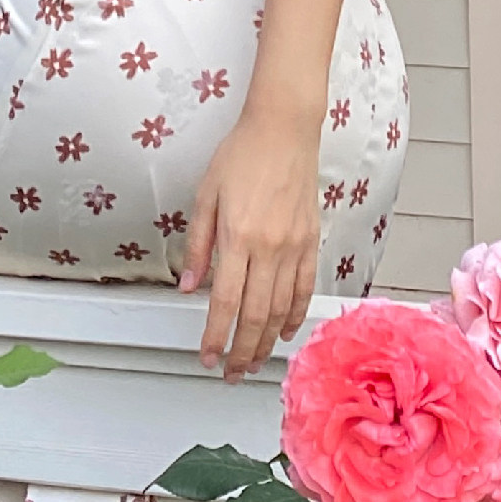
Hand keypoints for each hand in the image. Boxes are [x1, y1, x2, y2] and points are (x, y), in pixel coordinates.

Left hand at [178, 113, 320, 380]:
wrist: (284, 130)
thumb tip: (189, 286)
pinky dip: (294, 315)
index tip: (207, 356)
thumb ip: (197, 244)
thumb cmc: (241, 155)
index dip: (215, 336)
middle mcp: (269, 246)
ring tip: (253, 362)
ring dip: (266, 342)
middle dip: (241, 350)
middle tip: (230, 372)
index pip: (225, 301)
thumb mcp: (205, 194)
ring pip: (281, 309)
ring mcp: (294, 247)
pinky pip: (304, 288)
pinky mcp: (311, 242)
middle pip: (255, 315)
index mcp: (238, 235)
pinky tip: (283, 331)